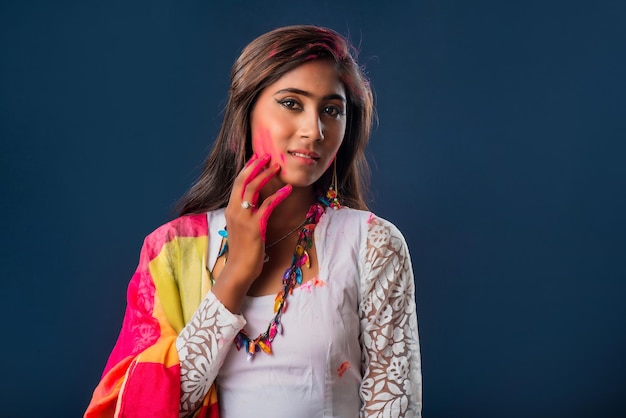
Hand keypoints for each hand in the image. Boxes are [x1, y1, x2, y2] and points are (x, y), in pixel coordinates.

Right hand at [220, 153, 291, 288]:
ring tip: (277, 166)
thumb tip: (254, 204)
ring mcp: (243, 218)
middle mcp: (234, 210)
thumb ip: (245, 215)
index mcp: (230, 209)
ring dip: (266, 175)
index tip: (256, 157)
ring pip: (253, 189)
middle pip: (242, 180)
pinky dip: (278, 195)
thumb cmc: (242, 251)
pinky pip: (267, 206)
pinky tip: (287, 190)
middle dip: (255, 165)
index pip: (237, 183)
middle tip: (267, 155)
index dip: (246, 168)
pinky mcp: (255, 227)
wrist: (238, 269)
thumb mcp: (241, 228)